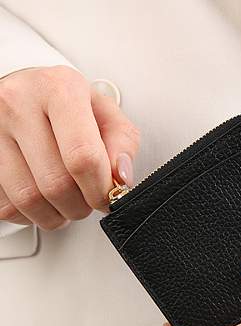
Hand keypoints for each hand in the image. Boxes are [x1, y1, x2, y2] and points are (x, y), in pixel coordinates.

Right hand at [0, 65, 139, 228]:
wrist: (26, 91)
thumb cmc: (68, 105)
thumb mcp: (106, 114)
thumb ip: (123, 145)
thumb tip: (120, 179)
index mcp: (59, 90)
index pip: (82, 157)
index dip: (99, 189)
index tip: (107, 197)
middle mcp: (19, 104)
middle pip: (56, 184)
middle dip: (80, 206)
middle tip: (88, 200)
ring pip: (28, 199)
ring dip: (56, 215)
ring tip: (67, 202)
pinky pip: (5, 205)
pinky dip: (29, 214)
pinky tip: (42, 198)